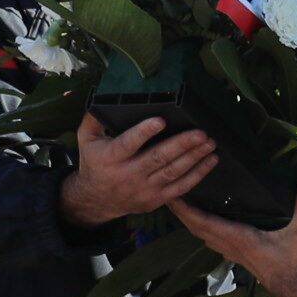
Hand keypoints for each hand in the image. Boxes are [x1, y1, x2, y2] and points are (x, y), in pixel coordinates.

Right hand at [59, 113, 218, 230]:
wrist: (97, 201)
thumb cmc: (95, 164)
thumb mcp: (86, 140)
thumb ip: (93, 119)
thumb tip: (104, 95)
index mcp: (111, 158)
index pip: (128, 144)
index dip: (144, 133)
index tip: (161, 120)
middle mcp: (129, 174)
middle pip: (158, 158)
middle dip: (181, 145)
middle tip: (200, 133)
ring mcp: (145, 189)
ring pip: (173, 172)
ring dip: (194, 157)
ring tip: (210, 143)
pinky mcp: (157, 199)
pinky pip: (180, 187)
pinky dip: (198, 174)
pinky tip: (211, 160)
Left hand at [170, 187, 296, 296]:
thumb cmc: (295, 264)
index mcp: (238, 238)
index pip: (204, 222)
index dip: (186, 210)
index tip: (171, 196)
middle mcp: (230, 246)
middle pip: (197, 229)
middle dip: (182, 213)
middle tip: (169, 195)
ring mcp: (234, 254)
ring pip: (204, 237)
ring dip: (191, 223)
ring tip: (183, 207)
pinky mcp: (240, 257)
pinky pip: (214, 241)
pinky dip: (204, 230)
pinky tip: (207, 224)